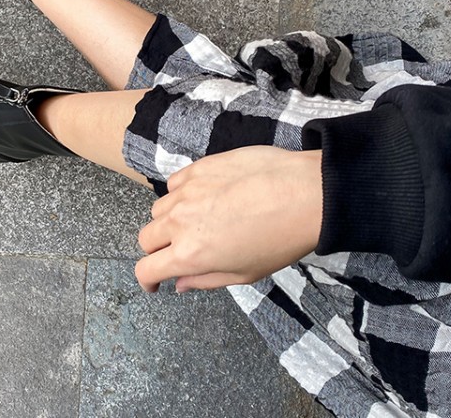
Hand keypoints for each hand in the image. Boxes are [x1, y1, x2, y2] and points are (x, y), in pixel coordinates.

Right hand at [135, 147, 322, 292]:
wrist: (304, 193)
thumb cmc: (281, 238)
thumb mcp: (246, 274)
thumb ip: (205, 280)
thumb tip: (181, 284)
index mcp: (190, 254)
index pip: (146, 268)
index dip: (147, 279)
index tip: (155, 282)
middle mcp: (180, 221)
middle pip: (146, 238)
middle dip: (158, 250)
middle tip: (179, 252)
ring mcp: (186, 191)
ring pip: (159, 209)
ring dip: (169, 221)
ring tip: (196, 222)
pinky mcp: (197, 167)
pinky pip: (175, 184)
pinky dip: (181, 194)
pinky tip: (204, 198)